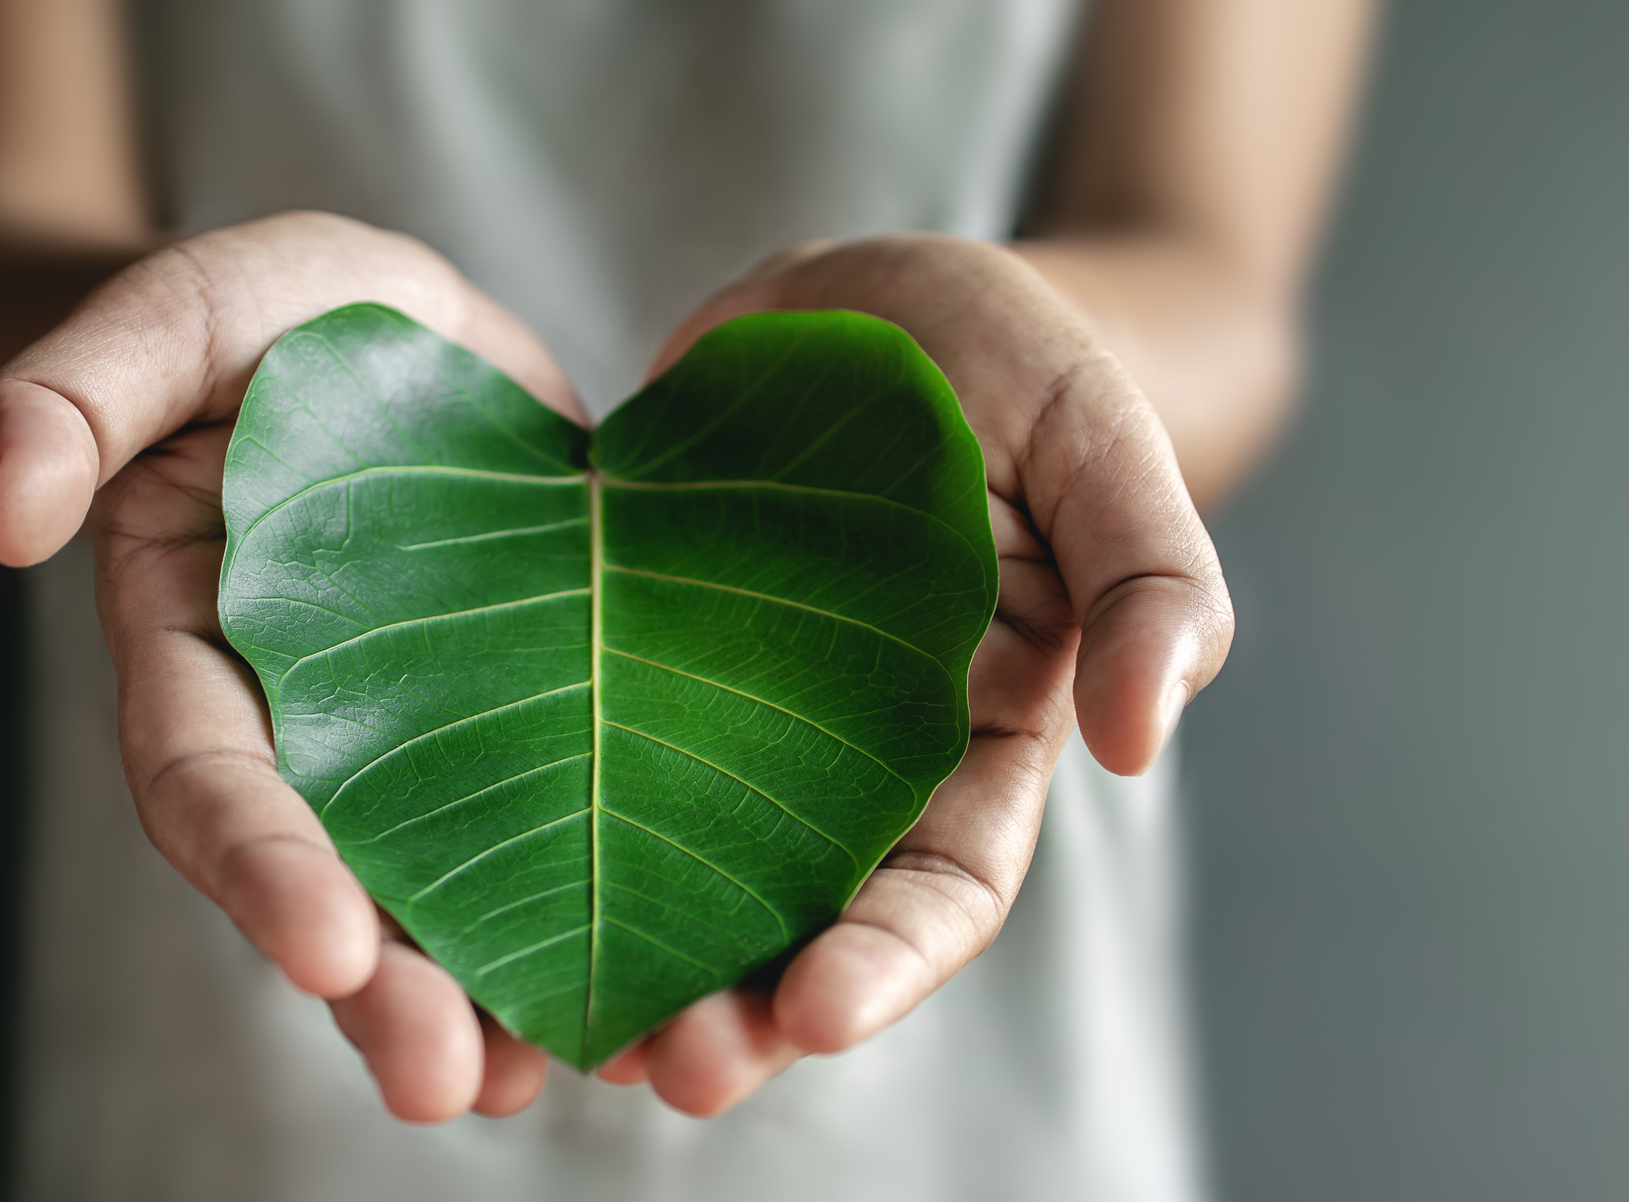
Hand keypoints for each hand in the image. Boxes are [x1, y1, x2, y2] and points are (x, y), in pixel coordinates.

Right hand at [0, 212, 580, 1121]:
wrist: (397, 326)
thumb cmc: (272, 312)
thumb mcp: (183, 306)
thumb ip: (80, 387)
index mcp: (194, 643)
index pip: (206, 773)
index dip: (258, 861)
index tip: (325, 946)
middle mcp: (297, 726)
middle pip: (319, 881)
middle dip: (378, 989)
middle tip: (444, 1079)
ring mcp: (411, 742)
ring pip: (428, 900)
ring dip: (475, 1004)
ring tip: (534, 1081)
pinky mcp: (519, 732)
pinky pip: (540, 848)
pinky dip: (575, 928)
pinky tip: (634, 1015)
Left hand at [587, 234, 1233, 1114]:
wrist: (864, 288)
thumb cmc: (1013, 358)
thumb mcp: (1102, 438)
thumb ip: (1150, 574)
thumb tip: (1154, 737)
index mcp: (977, 733)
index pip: (945, 885)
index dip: (888, 961)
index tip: (817, 1016)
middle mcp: (848, 757)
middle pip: (801, 921)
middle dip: (744, 1013)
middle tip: (670, 1069)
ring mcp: (728, 715)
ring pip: (680, 873)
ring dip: (635, 962)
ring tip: (570, 1036)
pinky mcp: (623, 656)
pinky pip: (576, 756)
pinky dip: (537, 835)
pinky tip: (473, 900)